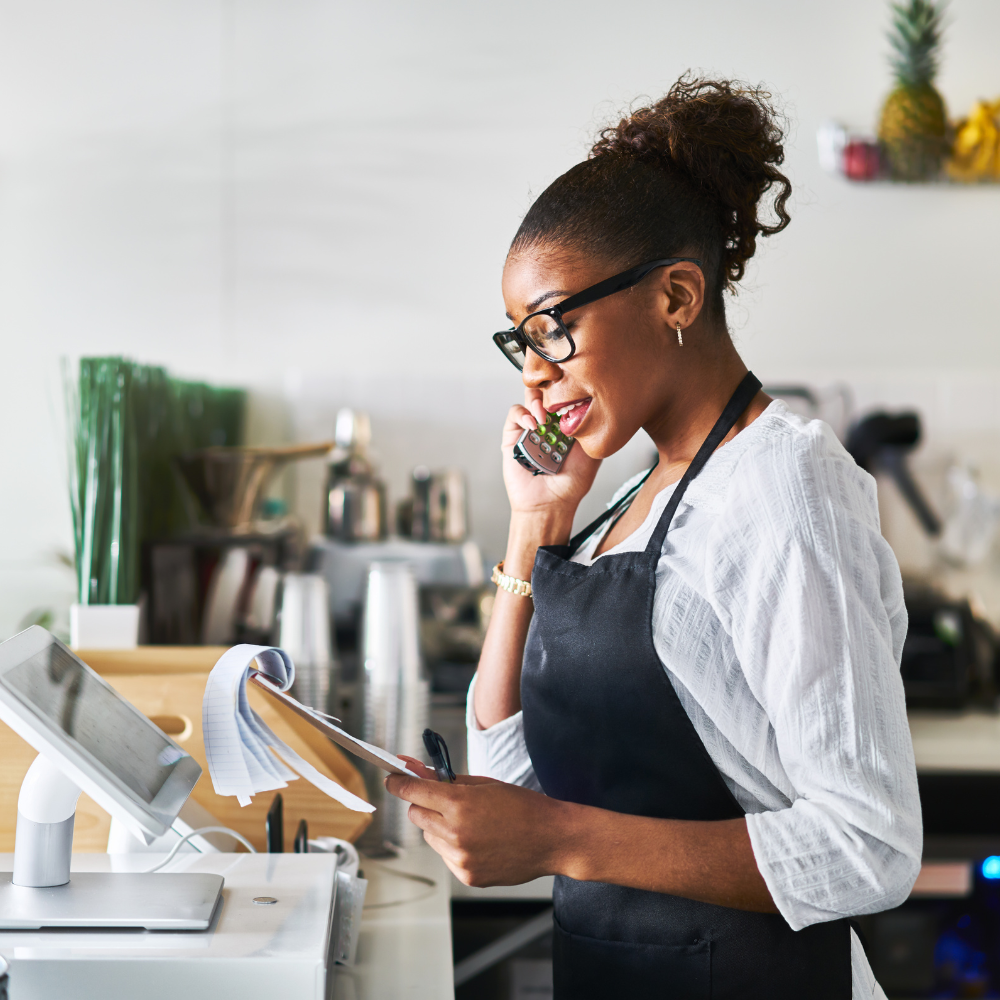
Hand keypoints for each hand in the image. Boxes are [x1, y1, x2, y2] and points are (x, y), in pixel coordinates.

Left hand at [387, 759, 569, 886]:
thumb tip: (416, 771)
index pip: (413, 791)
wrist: (551, 838)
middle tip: (443, 800)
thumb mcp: (484, 784)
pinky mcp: (467, 876)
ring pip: (429, 836)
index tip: (392, 779)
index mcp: (459, 804)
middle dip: (423, 804)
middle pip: (416, 815)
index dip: (399, 783)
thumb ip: (447, 779)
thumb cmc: (522, 806)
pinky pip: (445, 855)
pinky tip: (478, 841)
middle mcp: (455, 833)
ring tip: (469, 823)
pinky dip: (452, 846)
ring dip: (438, 826)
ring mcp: (460, 858)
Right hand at [501, 388, 599, 518]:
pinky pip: (514, 416)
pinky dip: (523, 415)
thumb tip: (602, 409)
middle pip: (546, 392)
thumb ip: (596, 432)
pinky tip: (533, 425)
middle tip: (557, 396)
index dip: (568, 386)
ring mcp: (529, 429)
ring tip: (544, 415)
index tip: (574, 384)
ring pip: (529, 398)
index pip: (565, 396)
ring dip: (537, 400)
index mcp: (565, 425)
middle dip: (551, 388)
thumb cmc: (572, 484)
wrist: (551, 504)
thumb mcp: (593, 454)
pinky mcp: (512, 437)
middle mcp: (547, 424)